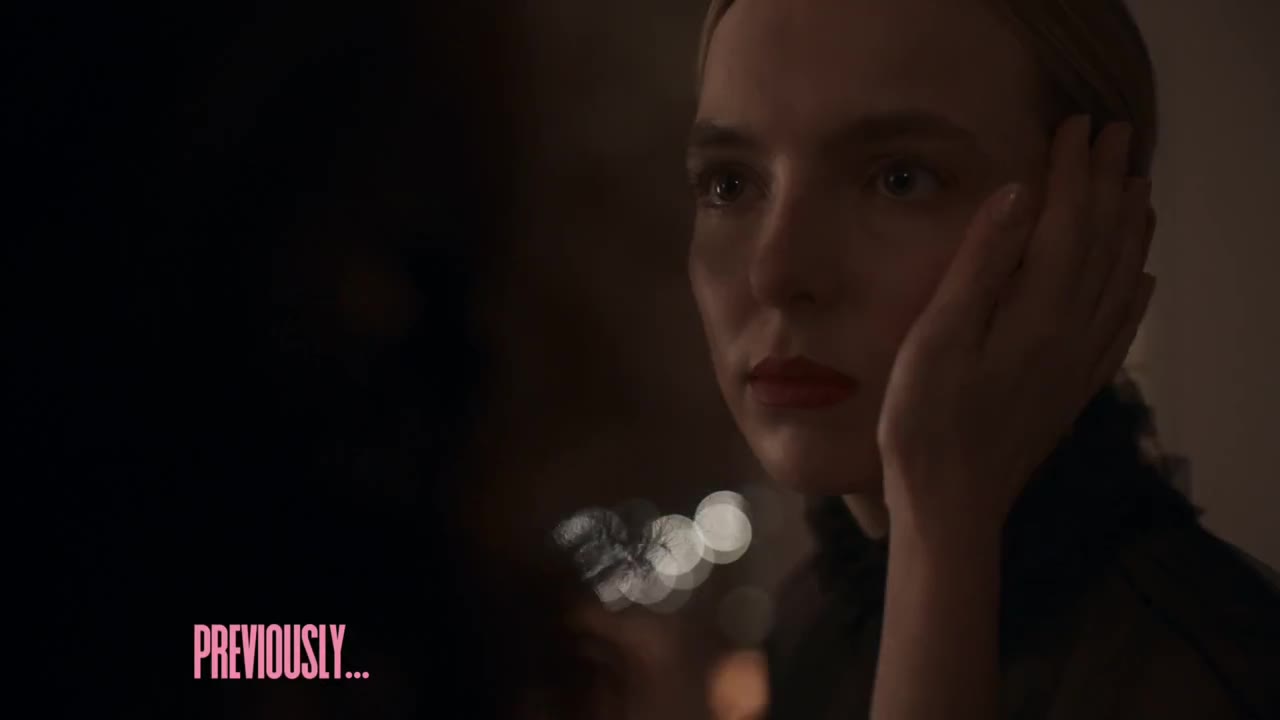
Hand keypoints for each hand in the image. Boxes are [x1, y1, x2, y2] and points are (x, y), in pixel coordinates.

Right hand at [876, 114, 1155, 545]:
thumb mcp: (935, 338)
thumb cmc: (925, 425)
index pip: (1064, 222)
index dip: (1072, 171)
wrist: (951, 507)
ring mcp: (1077, 365)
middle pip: (1101, 243)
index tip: (1077, 124)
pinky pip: (1119, 329)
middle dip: (1110, 184)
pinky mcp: (1073, 391)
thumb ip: (980, 264)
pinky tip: (1142, 279)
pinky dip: (1135, 293)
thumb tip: (1021, 193)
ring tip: (1139, 189)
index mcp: (1035, 313)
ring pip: (1119, 281)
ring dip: (1130, 228)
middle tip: (1119, 136)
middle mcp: (1070, 333)